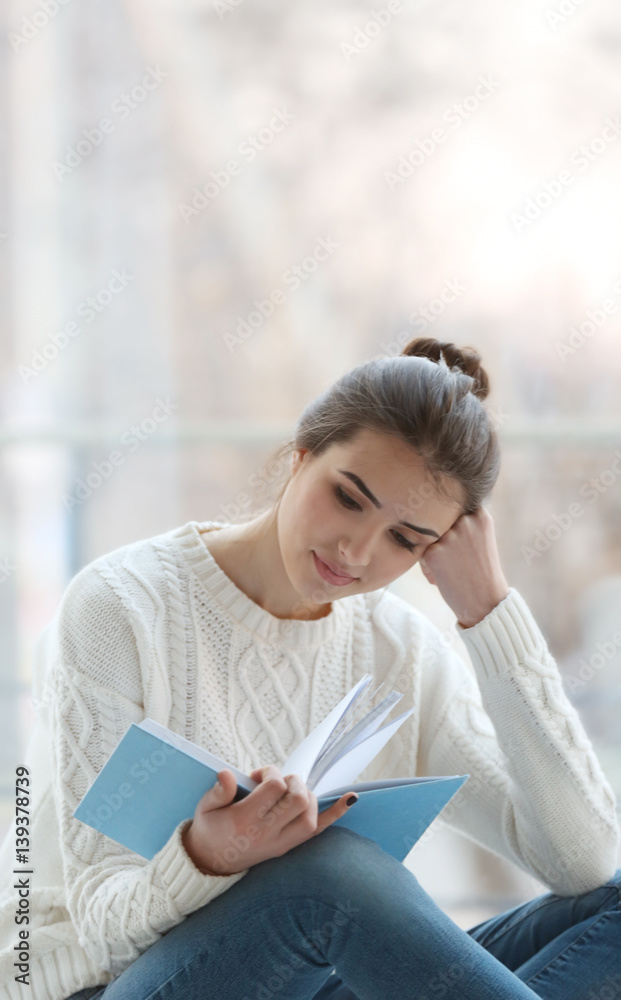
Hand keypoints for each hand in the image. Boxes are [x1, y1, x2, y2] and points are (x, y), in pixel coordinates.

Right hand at [181, 765, 357, 875]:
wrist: (210, 863)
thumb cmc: (209, 828)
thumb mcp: (205, 807)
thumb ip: (218, 790)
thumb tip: (228, 773)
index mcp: (244, 820)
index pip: (274, 787)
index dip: (269, 773)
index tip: (258, 775)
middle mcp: (266, 833)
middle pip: (298, 800)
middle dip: (291, 781)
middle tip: (276, 783)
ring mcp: (280, 843)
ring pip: (310, 816)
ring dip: (306, 795)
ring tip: (289, 792)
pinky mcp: (287, 847)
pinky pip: (317, 832)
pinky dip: (335, 814)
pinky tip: (349, 799)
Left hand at [418, 507, 508, 627]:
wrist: (485, 603)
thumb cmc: (481, 571)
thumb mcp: (481, 538)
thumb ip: (464, 522)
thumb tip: (428, 508)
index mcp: (480, 515)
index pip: (453, 508)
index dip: (452, 525)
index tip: (461, 544)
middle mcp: (465, 521)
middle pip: (439, 521)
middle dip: (441, 537)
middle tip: (455, 560)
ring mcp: (449, 536)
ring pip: (428, 536)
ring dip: (433, 551)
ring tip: (450, 569)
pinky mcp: (433, 552)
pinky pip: (421, 552)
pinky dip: (427, 566)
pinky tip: (441, 578)